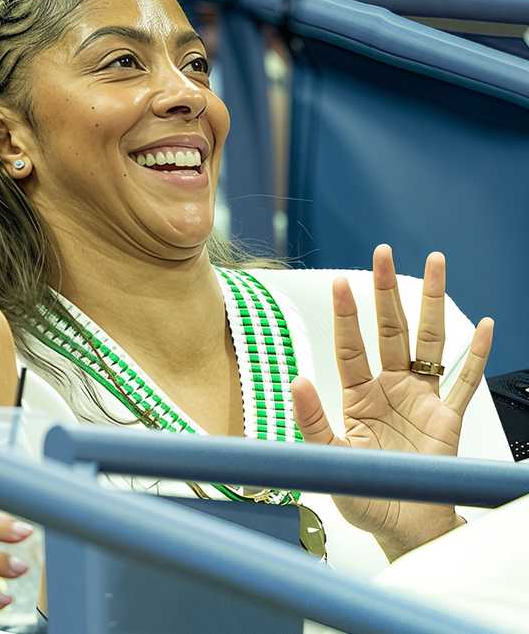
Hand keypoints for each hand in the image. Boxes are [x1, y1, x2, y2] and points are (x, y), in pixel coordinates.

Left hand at [291, 245, 493, 559]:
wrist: (403, 528)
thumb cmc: (363, 495)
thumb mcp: (329, 459)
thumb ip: (311, 421)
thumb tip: (294, 381)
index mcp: (357, 396)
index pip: (351, 347)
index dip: (347, 315)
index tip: (341, 282)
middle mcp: (389, 389)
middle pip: (390, 330)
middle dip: (387, 291)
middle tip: (384, 252)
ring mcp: (421, 400)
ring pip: (429, 342)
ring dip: (433, 304)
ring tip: (435, 264)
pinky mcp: (448, 418)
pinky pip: (464, 381)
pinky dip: (476, 355)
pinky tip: (485, 326)